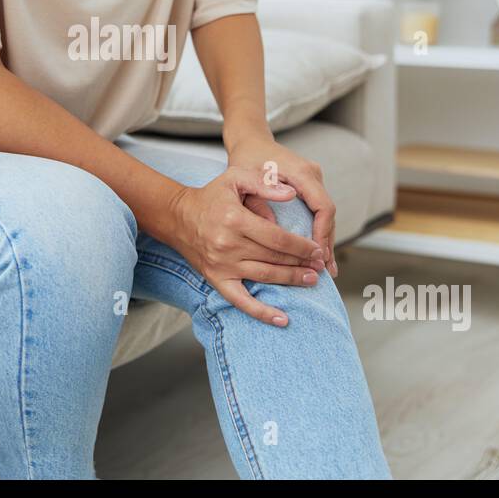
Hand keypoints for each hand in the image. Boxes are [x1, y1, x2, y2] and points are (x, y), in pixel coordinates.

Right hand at [167, 168, 329, 326]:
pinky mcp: (216, 279)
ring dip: (291, 280)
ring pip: (265, 276)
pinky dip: (262, 313)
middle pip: (275, 258)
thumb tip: (292, 194)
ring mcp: (222, 265)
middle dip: (302, 263)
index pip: (278, 238)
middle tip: (320, 266)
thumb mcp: (236, 178)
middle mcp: (228, 245)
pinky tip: (282, 319)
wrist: (178, 217)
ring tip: (311, 280)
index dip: (301, 246)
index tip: (316, 249)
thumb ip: (264, 183)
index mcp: (236, 219)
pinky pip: (241, 301)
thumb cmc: (211, 196)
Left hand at [225, 134, 337, 278]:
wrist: (250, 140)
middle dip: (327, 243)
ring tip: (325, 268)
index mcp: (301, 172)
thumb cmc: (246, 158)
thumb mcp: (245, 177)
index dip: (322, 233)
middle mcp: (312, 174)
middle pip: (328, 214)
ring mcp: (314, 179)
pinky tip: (318, 252)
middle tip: (325, 271)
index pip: (322, 207)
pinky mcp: (310, 185)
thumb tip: (272, 228)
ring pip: (326, 214)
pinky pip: (319, 211)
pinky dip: (319, 231)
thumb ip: (258, 200)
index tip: (316, 255)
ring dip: (326, 240)